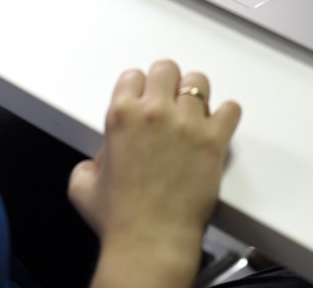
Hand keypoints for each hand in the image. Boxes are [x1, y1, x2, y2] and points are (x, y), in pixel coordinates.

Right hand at [69, 60, 241, 287]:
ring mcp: (186, 124)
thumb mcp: (82, 186)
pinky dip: (226, 114)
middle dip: (167, 83)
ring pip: (198, 82)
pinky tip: (218, 125)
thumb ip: (89, 162)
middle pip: (166, 69)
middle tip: (169, 101)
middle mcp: (153, 113)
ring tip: (195, 112)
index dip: (138, 88)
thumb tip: (101, 160)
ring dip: (196, 95)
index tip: (144, 99)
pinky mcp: (213, 141)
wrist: (150, 243)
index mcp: (121, 116)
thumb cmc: (119, 220)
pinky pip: (230, 109)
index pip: (133, 76)